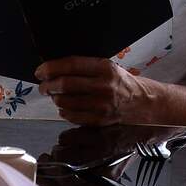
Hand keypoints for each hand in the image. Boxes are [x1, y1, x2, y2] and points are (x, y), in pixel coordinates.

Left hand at [34, 56, 155, 125]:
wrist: (145, 103)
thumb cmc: (123, 83)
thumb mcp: (108, 67)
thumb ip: (85, 67)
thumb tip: (55, 68)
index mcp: (105, 68)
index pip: (71, 65)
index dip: (51, 67)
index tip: (40, 71)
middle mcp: (104, 86)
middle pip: (65, 84)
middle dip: (48, 85)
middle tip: (42, 85)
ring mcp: (102, 105)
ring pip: (66, 101)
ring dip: (54, 98)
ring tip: (53, 95)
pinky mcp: (100, 120)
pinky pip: (73, 116)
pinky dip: (63, 111)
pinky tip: (64, 107)